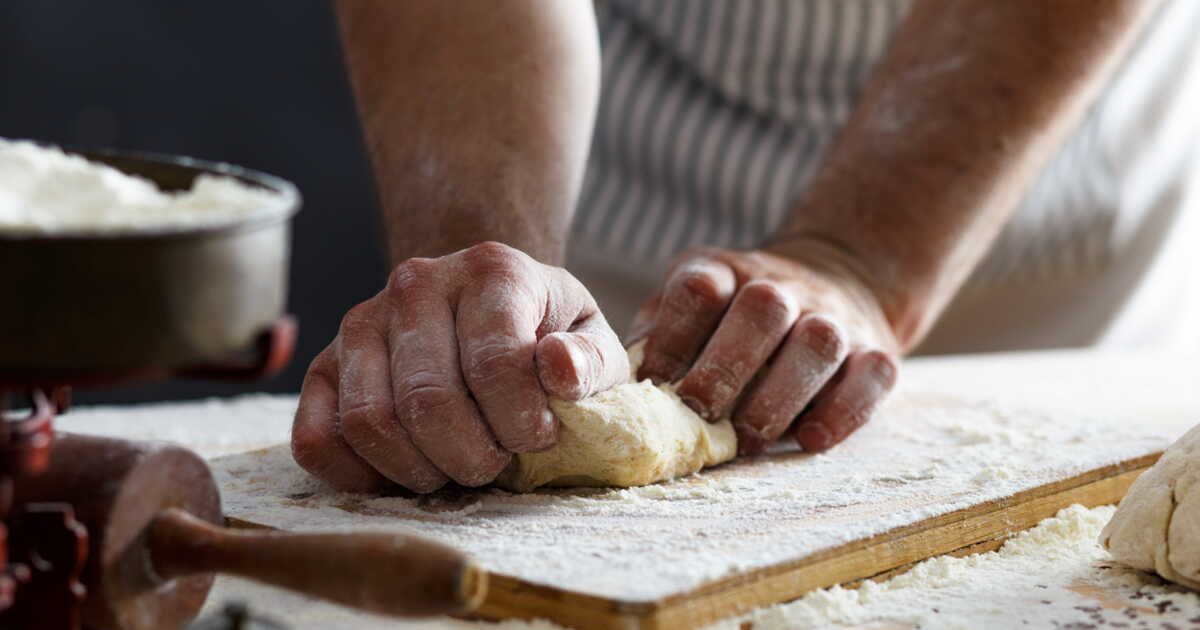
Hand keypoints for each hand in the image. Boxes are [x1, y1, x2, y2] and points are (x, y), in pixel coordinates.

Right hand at [292, 242, 628, 492]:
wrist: (486, 307)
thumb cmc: (546, 335)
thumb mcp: (593, 342)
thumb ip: (590, 361)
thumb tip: (560, 368)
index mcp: (492, 270)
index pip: (494, 365)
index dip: (520, 423)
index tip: (539, 437)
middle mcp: (416, 284)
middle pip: (428, 402)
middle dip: (472, 457)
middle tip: (496, 462)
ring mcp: (361, 322)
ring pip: (371, 423)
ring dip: (420, 471)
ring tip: (456, 465)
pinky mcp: (323, 365)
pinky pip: (316, 439)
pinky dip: (359, 475)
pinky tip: (405, 471)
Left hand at [631, 244, 899, 454]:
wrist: (841, 277)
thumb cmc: (737, 314)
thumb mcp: (692, 305)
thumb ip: (656, 336)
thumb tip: (613, 386)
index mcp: (728, 273)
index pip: (700, 289)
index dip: (673, 335)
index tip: (653, 381)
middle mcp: (784, 288)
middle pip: (763, 309)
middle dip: (727, 365)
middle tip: (699, 412)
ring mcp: (835, 318)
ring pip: (818, 343)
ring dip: (781, 394)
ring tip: (749, 438)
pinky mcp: (877, 352)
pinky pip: (870, 378)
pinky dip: (843, 412)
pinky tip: (809, 439)